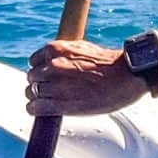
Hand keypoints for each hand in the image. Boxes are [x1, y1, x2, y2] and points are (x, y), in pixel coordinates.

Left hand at [25, 39, 147, 116]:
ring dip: (36, 97)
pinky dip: (34, 109)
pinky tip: (40, 109)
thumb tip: (51, 62)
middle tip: (49, 88)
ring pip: (31, 92)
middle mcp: (52, 66)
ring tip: (46, 100)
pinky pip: (35, 107)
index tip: (46, 75)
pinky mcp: (60, 104)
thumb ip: (63, 54)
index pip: (34, 60)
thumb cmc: (107, 63)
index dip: (40, 69)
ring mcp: (55, 85)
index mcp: (57, 49)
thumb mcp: (81, 48)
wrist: (126, 76)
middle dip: (39, 83)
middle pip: (32, 77)